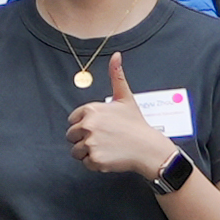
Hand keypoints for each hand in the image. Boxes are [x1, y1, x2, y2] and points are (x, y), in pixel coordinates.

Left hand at [58, 53, 169, 180]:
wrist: (148, 148)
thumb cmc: (136, 124)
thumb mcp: (125, 97)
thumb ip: (116, 75)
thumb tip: (116, 55)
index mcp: (91, 110)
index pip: (73, 120)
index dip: (85, 124)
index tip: (100, 127)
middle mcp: (88, 126)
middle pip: (71, 135)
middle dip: (84, 138)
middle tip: (104, 139)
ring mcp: (90, 143)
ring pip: (76, 151)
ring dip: (88, 152)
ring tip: (106, 147)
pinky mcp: (94, 159)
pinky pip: (85, 163)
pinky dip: (95, 163)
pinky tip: (109, 156)